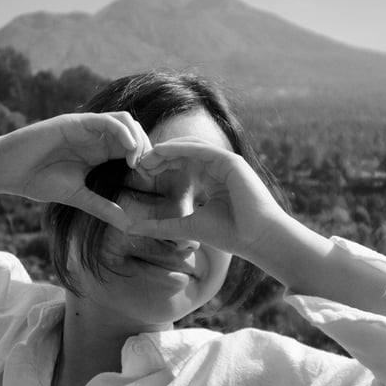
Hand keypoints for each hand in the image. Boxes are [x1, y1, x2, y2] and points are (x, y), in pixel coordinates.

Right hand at [0, 111, 150, 230]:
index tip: (148, 179)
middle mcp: (96, 137)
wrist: (9, 170)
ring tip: (136, 160)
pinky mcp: (75, 123)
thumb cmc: (38, 181)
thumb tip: (128, 226)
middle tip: (146, 169)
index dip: (144, 160)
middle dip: (146, 148)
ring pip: (124, 121)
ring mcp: (86, 128)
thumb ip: (102, 207)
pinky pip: (106, 120)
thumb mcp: (78, 197)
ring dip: (137, 137)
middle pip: (134, 131)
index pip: (132, 147)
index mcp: (99, 152)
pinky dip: (122, 131)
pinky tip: (127, 148)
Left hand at [124, 137, 287, 263]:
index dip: (160, 166)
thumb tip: (130, 229)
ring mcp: (225, 162)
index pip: (181, 165)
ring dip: (167, 150)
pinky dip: (180, 148)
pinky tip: (162, 151)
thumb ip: (160, 225)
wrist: (256, 238)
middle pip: (182, 153)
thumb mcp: (186, 227)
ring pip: (190, 147)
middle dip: (159, 156)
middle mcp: (217, 167)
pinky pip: (201, 149)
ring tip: (147, 157)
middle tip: (138, 163)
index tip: (140, 173)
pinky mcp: (230, 161)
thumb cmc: (229, 234)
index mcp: (211, 180)